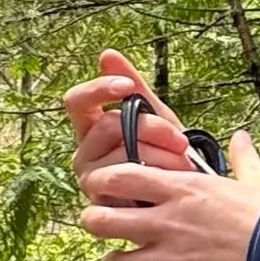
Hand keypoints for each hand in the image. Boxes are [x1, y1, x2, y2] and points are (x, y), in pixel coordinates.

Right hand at [64, 50, 190, 194]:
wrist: (183, 197)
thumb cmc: (165, 153)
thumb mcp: (155, 117)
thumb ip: (134, 88)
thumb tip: (106, 53)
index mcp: (90, 128)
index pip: (76, 101)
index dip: (98, 89)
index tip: (127, 86)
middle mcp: (83, 154)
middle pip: (106, 125)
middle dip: (150, 127)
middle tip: (180, 139)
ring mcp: (90, 181)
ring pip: (119, 154)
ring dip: (159, 155)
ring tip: (182, 163)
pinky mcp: (103, 207)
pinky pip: (126, 185)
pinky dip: (155, 178)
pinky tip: (171, 180)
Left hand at [79, 129, 259, 260]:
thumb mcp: (257, 179)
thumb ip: (242, 158)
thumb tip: (242, 138)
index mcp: (182, 189)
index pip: (120, 176)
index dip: (101, 181)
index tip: (102, 185)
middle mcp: (169, 221)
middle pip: (102, 221)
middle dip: (95, 223)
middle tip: (103, 224)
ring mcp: (174, 257)